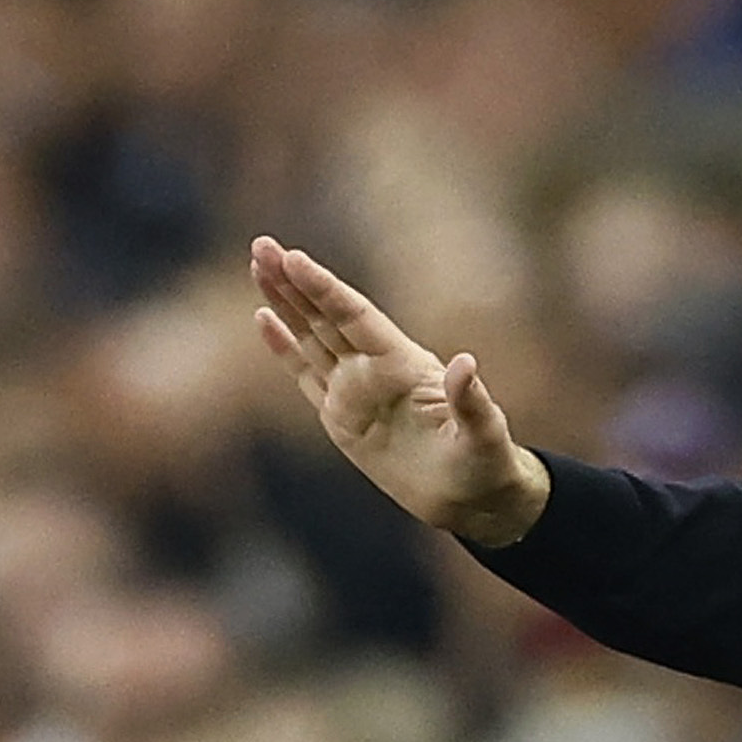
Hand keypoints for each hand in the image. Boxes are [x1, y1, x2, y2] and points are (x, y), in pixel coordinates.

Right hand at [250, 235, 548, 546]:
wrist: (472, 497)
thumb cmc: (484, 462)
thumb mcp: (483, 433)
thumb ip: (470, 401)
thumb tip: (465, 363)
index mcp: (404, 365)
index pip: (355, 316)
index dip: (324, 288)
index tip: (294, 257)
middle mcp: (375, 369)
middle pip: (325, 316)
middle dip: (293, 281)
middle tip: (260, 244)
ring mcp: (355, 390)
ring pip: (310, 336)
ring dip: (283, 302)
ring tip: (257, 265)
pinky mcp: (340, 417)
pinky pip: (304, 374)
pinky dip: (283, 346)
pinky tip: (263, 317)